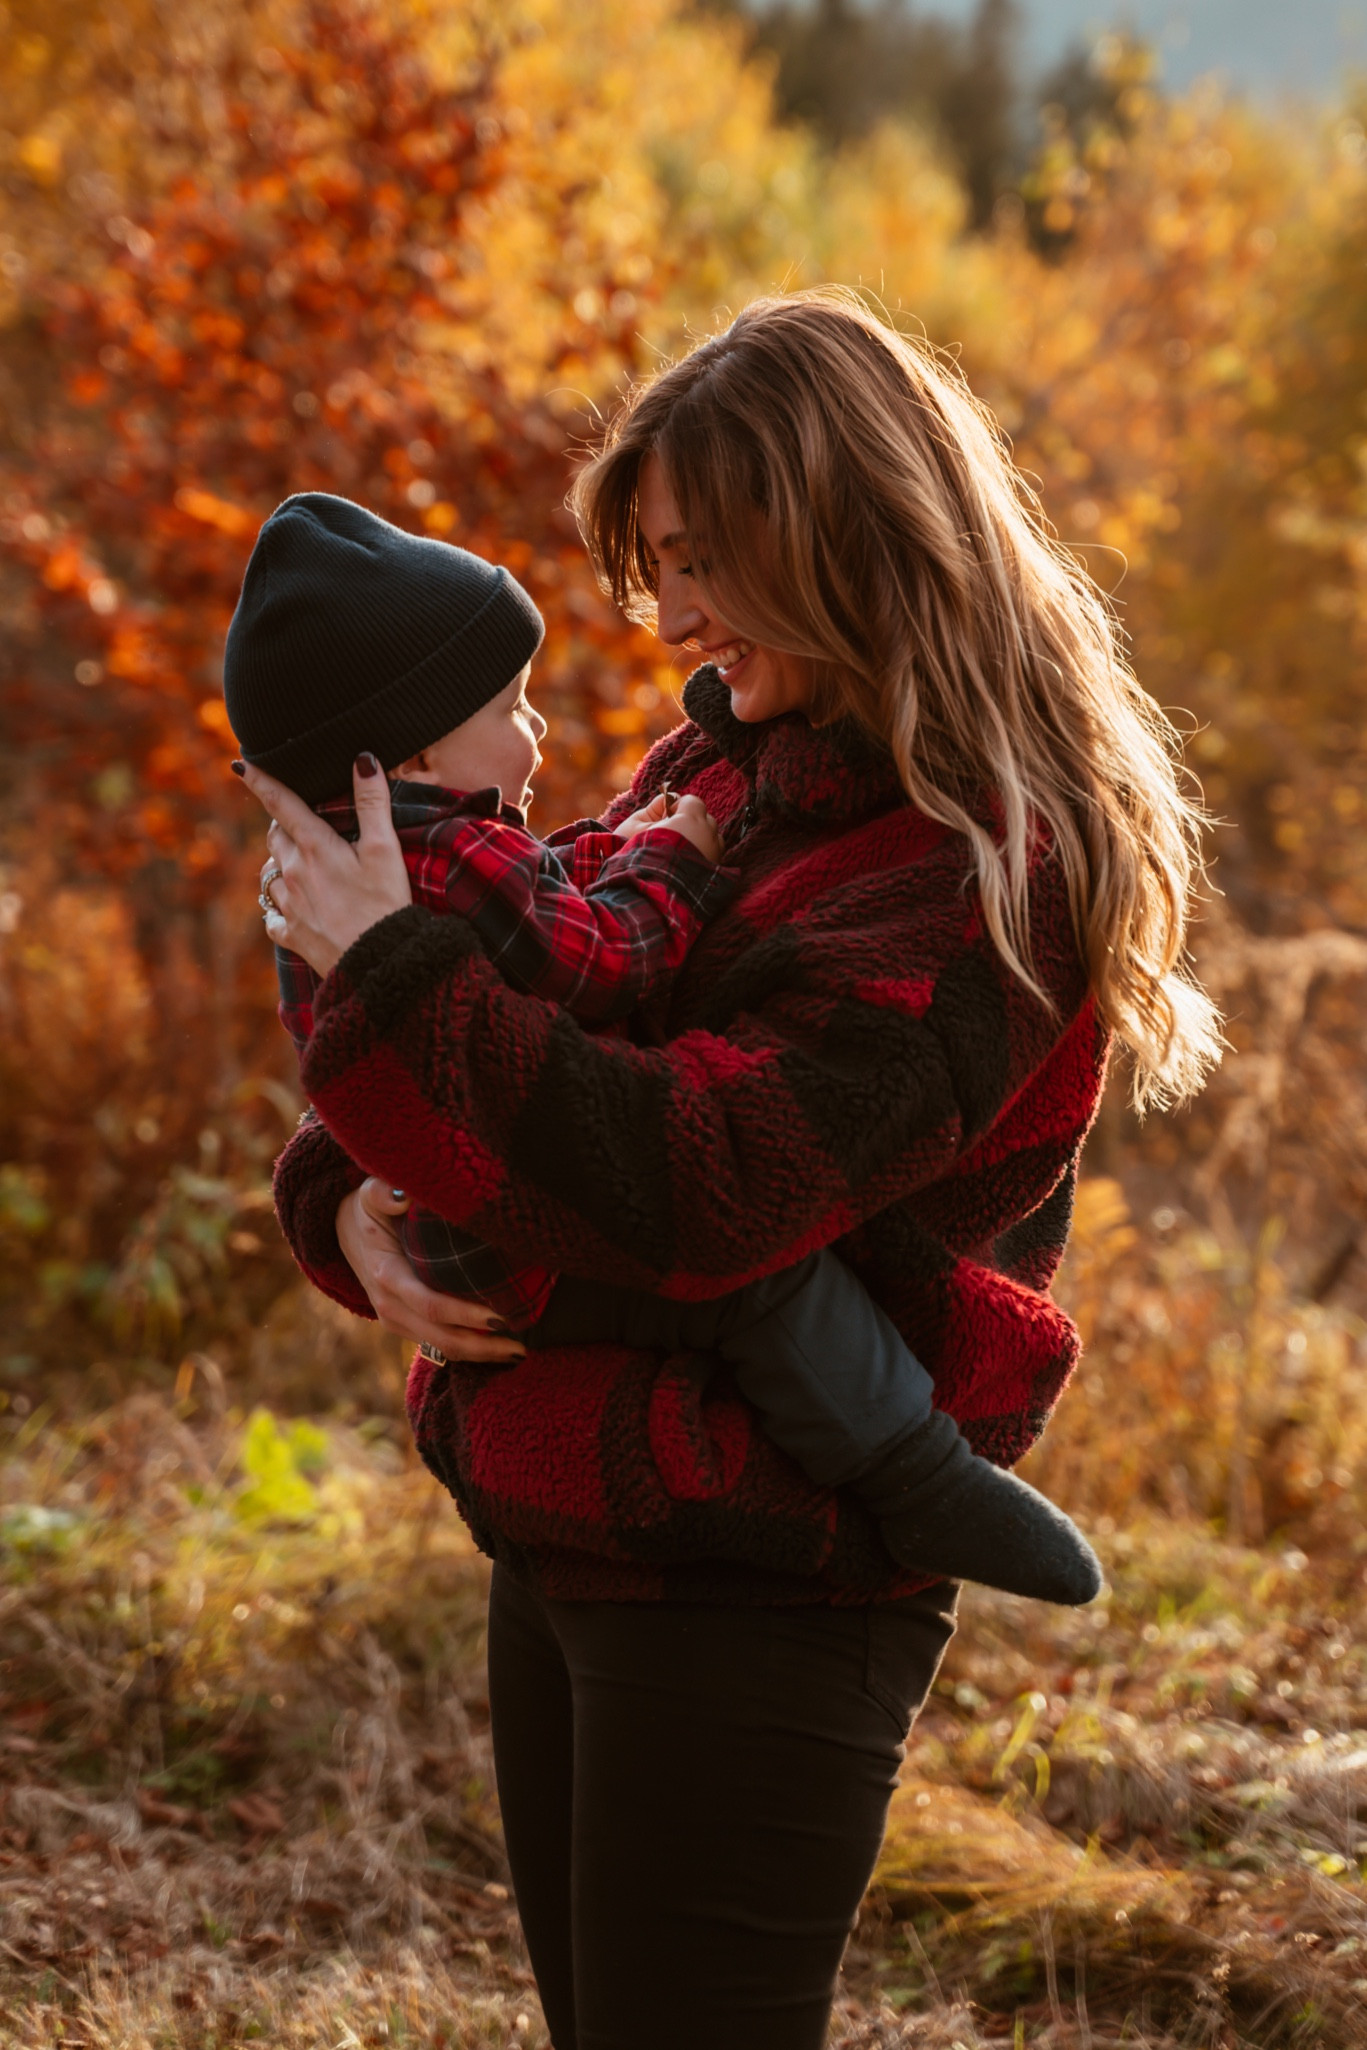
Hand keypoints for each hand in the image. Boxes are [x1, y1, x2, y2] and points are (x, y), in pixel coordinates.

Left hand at [239, 754, 412, 976]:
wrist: (380, 966)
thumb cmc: (386, 905)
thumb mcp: (386, 851)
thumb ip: (373, 803)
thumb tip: (363, 759)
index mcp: (314, 848)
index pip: (280, 804)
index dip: (261, 781)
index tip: (242, 764)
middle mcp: (293, 873)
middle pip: (275, 837)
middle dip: (283, 825)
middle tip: (303, 823)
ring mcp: (288, 906)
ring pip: (272, 874)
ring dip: (283, 864)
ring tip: (304, 866)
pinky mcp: (291, 935)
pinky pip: (273, 916)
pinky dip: (279, 908)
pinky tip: (293, 909)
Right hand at [336, 1180, 526, 1362]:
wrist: (342, 1230)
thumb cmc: (367, 1209)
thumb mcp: (370, 1194)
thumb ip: (384, 1193)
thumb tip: (403, 1196)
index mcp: (387, 1276)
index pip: (431, 1305)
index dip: (466, 1315)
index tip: (502, 1316)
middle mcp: (389, 1306)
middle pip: (442, 1339)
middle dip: (483, 1347)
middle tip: (523, 1347)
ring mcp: (395, 1320)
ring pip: (442, 1348)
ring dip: (481, 1354)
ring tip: (519, 1351)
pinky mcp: (404, 1325)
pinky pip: (439, 1344)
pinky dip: (470, 1348)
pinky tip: (499, 1345)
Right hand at [614, 790, 720, 862]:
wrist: (650, 891)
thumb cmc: (640, 856)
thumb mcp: (636, 825)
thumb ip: (655, 808)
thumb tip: (665, 801)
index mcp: (690, 820)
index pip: (692, 801)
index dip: (677, 807)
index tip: (665, 819)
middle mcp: (707, 834)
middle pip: (705, 819)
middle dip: (691, 823)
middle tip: (671, 836)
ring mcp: (714, 853)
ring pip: (713, 838)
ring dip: (699, 839)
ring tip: (679, 851)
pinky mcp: (716, 871)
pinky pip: (714, 855)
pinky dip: (703, 856)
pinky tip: (686, 864)